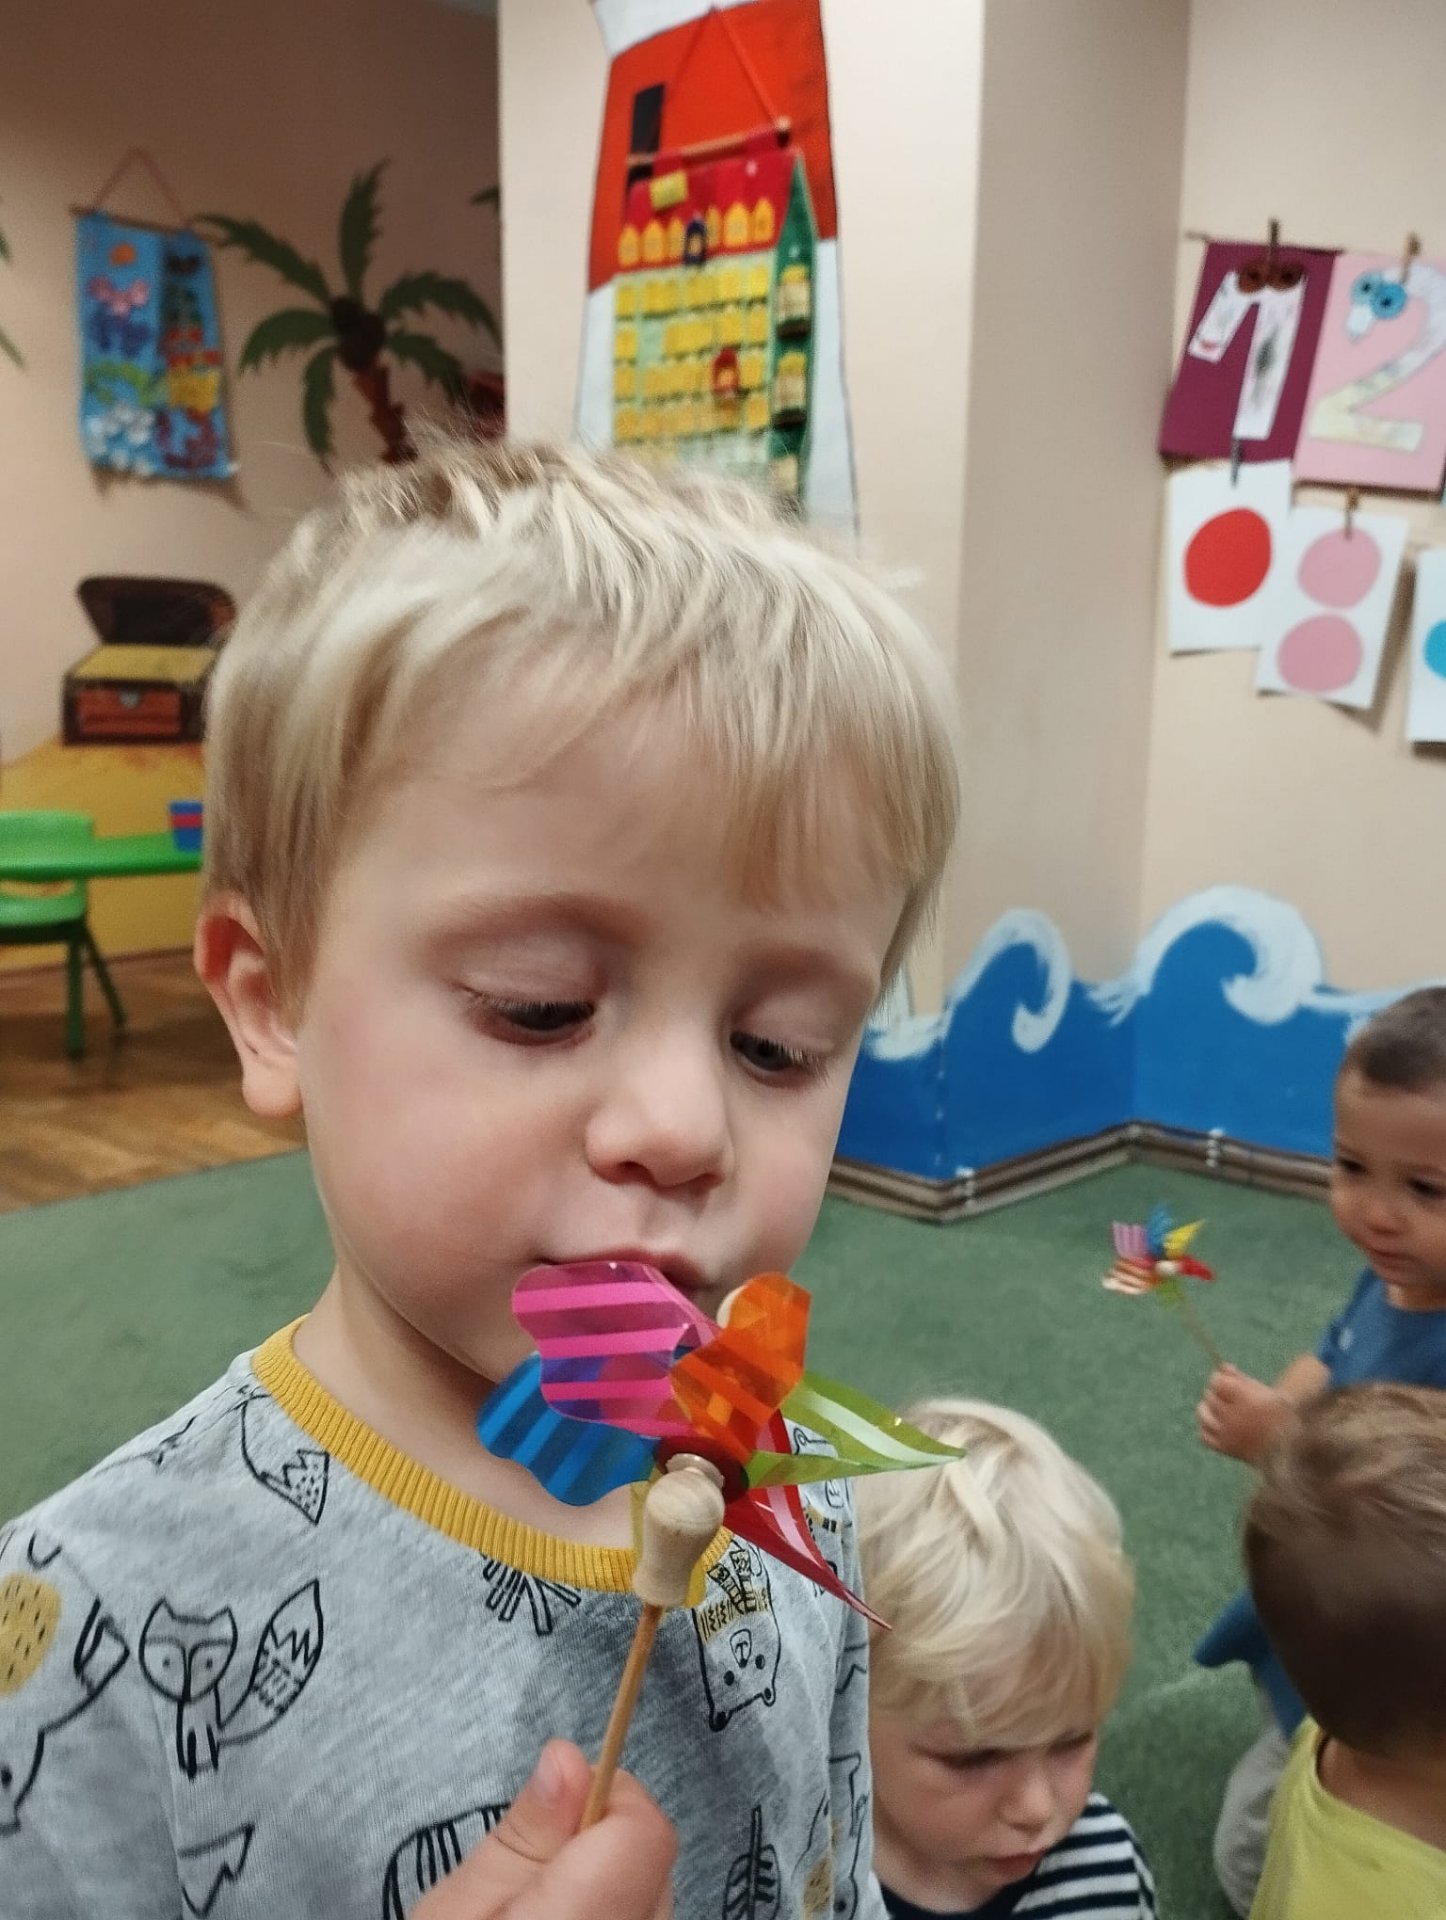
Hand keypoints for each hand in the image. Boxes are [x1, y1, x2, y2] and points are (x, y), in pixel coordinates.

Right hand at [413, 1740, 675, 1919]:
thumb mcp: (455, 1909)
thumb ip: (521, 1839)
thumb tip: (568, 1758)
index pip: (646, 1830)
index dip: (604, 1797)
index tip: (557, 1800)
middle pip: (654, 1858)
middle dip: (601, 1840)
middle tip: (531, 1869)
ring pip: (652, 1892)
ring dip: (611, 1881)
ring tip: (541, 1904)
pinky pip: (643, 1915)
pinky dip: (613, 1908)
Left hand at [1196, 1365, 1295, 1463]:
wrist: (1291, 1448)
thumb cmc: (1280, 1416)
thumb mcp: (1266, 1392)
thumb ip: (1242, 1378)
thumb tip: (1222, 1367)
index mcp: (1246, 1399)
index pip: (1217, 1382)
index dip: (1220, 1379)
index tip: (1227, 1380)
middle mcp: (1234, 1417)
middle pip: (1210, 1397)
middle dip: (1217, 1393)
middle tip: (1228, 1395)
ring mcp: (1228, 1434)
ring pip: (1203, 1415)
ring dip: (1207, 1408)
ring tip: (1218, 1408)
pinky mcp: (1227, 1449)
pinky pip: (1205, 1436)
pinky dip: (1207, 1428)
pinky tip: (1217, 1424)